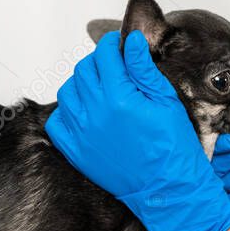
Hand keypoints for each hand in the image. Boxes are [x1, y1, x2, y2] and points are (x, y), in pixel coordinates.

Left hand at [46, 31, 229, 230]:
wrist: (167, 188)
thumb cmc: (173, 147)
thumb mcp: (166, 101)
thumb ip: (143, 69)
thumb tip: (132, 42)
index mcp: (119, 97)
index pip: (104, 55)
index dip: (111, 44)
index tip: (117, 44)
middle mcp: (94, 113)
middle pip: (83, 71)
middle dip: (97, 62)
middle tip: (112, 66)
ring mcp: (81, 134)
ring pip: (67, 93)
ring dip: (81, 84)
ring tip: (99, 88)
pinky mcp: (75, 152)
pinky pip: (56, 123)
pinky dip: (66, 112)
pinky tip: (84, 112)